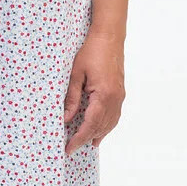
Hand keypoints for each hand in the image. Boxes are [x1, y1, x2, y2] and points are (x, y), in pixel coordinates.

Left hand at [63, 31, 124, 155]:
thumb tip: (66, 118)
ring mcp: (120, 97)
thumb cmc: (91, 51)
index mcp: (104, 96)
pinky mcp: (120, 93)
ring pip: (109, 123)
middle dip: (86, 139)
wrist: (109, 37)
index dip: (79, 139)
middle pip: (100, 127)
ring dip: (97, 134)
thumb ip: (72, 98)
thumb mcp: (76, 74)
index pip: (90, 125)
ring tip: (85, 144)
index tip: (69, 148)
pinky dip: (107, 126)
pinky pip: (114, 116)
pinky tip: (100, 130)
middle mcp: (115, 100)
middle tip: (72, 147)